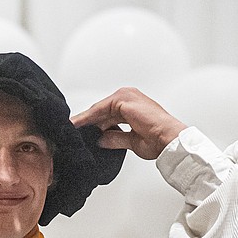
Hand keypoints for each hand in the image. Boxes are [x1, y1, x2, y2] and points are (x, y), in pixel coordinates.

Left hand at [71, 88, 188, 160]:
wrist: (169, 139)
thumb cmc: (158, 140)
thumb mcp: (131, 140)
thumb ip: (115, 137)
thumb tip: (102, 139)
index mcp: (133, 104)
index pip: (107, 113)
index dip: (92, 123)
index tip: (79, 131)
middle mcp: (129, 97)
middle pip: (100, 110)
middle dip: (85, 121)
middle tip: (70, 131)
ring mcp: (126, 96)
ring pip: (97, 110)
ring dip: (83, 120)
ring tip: (69, 130)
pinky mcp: (122, 100)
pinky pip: (98, 111)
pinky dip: (86, 119)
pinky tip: (76, 126)